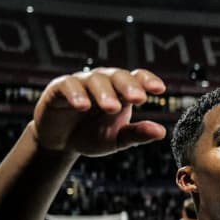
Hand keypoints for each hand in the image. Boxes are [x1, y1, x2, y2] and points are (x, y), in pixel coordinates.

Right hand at [31, 68, 166, 156]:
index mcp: (121, 90)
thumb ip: (137, 134)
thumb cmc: (92, 135)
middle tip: (138, 99)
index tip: (160, 89)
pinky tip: (83, 106)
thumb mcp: (116, 139)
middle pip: (118, 76)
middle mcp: (103, 82)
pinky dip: (75, 94)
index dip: (148, 80)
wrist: (60, 143)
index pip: (137, 78)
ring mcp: (81, 82)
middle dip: (129, 86)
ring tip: (112, 107)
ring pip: (95, 80)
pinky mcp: (58, 88)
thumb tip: (162, 132)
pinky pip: (68, 85)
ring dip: (104, 93)